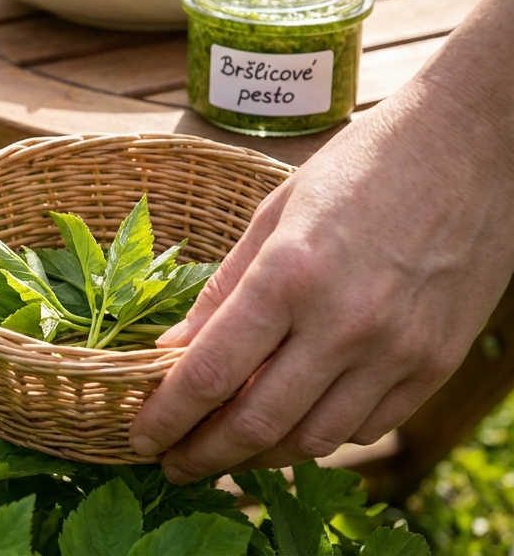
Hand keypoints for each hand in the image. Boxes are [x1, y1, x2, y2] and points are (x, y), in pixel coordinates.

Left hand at [131, 26, 513, 482]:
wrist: (471, 146)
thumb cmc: (360, 166)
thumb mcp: (272, 213)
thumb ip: (222, 290)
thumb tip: (171, 352)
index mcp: (290, 276)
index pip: (211, 374)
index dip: (167, 418)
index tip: (140, 437)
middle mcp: (344, 323)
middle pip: (257, 423)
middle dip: (204, 454)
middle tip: (173, 466)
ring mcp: (397, 350)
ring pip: (313, 439)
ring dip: (260, 456)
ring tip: (225, 451)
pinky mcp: (436, 364)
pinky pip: (367, 427)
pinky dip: (321, 436)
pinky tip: (292, 424)